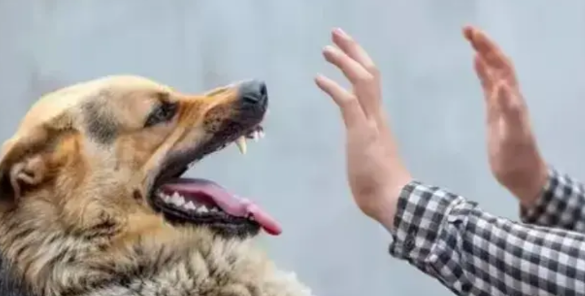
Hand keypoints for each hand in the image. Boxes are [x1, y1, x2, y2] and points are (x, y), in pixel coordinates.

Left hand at [315, 28, 410, 229]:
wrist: (395, 201)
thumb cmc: (382, 187)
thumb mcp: (370, 159)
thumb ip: (365, 148)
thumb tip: (360, 152)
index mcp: (379, 120)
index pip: (372, 83)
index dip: (359, 62)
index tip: (346, 49)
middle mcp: (377, 116)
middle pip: (370, 73)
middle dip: (353, 50)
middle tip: (337, 34)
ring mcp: (371, 123)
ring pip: (362, 81)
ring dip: (345, 61)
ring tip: (327, 48)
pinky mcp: (361, 133)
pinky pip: (348, 103)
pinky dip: (333, 87)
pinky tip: (319, 78)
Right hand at [463, 26, 547, 204]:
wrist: (521, 173)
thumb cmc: (516, 157)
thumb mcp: (514, 135)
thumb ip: (509, 110)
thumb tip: (501, 83)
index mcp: (512, 98)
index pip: (501, 65)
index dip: (488, 48)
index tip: (472, 34)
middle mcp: (509, 95)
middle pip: (498, 63)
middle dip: (484, 44)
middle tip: (466, 30)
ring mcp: (502, 102)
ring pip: (493, 71)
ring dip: (483, 53)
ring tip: (469, 39)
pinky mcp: (495, 111)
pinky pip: (488, 85)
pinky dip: (482, 71)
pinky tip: (475, 63)